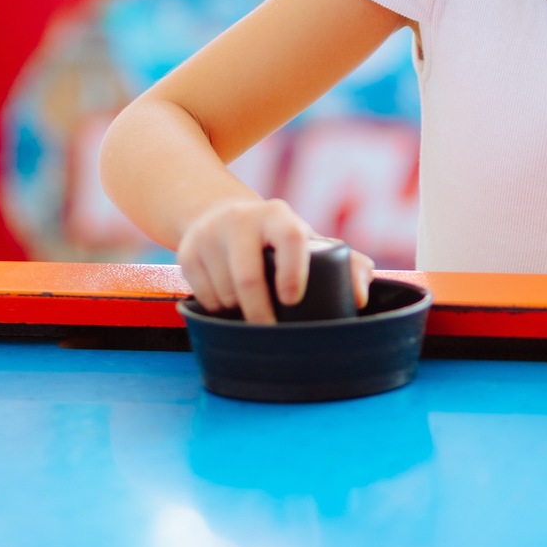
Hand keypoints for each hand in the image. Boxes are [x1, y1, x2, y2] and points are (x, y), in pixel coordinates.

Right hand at [177, 197, 375, 324]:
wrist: (221, 216)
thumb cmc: (278, 239)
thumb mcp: (309, 243)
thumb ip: (346, 265)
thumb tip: (360, 298)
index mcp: (278, 215)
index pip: (290, 237)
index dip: (293, 270)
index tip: (293, 300)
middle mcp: (241, 219)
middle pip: (248, 276)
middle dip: (260, 312)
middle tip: (270, 331)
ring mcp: (210, 234)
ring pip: (223, 291)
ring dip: (238, 312)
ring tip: (250, 312)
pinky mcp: (186, 251)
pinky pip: (202, 295)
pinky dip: (217, 309)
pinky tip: (228, 305)